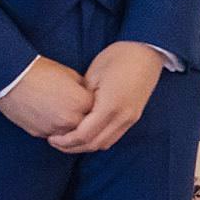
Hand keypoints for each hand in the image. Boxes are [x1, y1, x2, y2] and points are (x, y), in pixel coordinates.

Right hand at [0, 55, 96, 140]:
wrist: (12, 79)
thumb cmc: (41, 72)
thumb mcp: (70, 74)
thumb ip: (83, 88)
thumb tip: (88, 95)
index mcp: (81, 103)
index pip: (98, 110)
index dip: (94, 104)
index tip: (89, 99)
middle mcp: (70, 119)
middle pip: (86, 125)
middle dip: (84, 118)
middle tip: (78, 108)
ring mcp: (54, 129)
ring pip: (70, 135)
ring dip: (70, 127)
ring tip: (63, 113)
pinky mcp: (40, 133)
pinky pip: (53, 135)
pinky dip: (54, 129)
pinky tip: (50, 116)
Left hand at [49, 41, 166, 153]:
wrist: (147, 52)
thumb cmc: (118, 57)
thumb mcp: (93, 74)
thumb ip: (82, 99)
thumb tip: (71, 115)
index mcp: (110, 105)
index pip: (84, 135)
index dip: (65, 141)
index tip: (52, 137)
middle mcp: (123, 117)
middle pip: (94, 144)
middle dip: (73, 147)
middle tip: (56, 142)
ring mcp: (131, 118)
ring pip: (105, 144)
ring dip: (86, 145)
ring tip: (69, 139)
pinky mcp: (134, 117)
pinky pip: (113, 137)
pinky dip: (98, 139)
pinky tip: (87, 133)